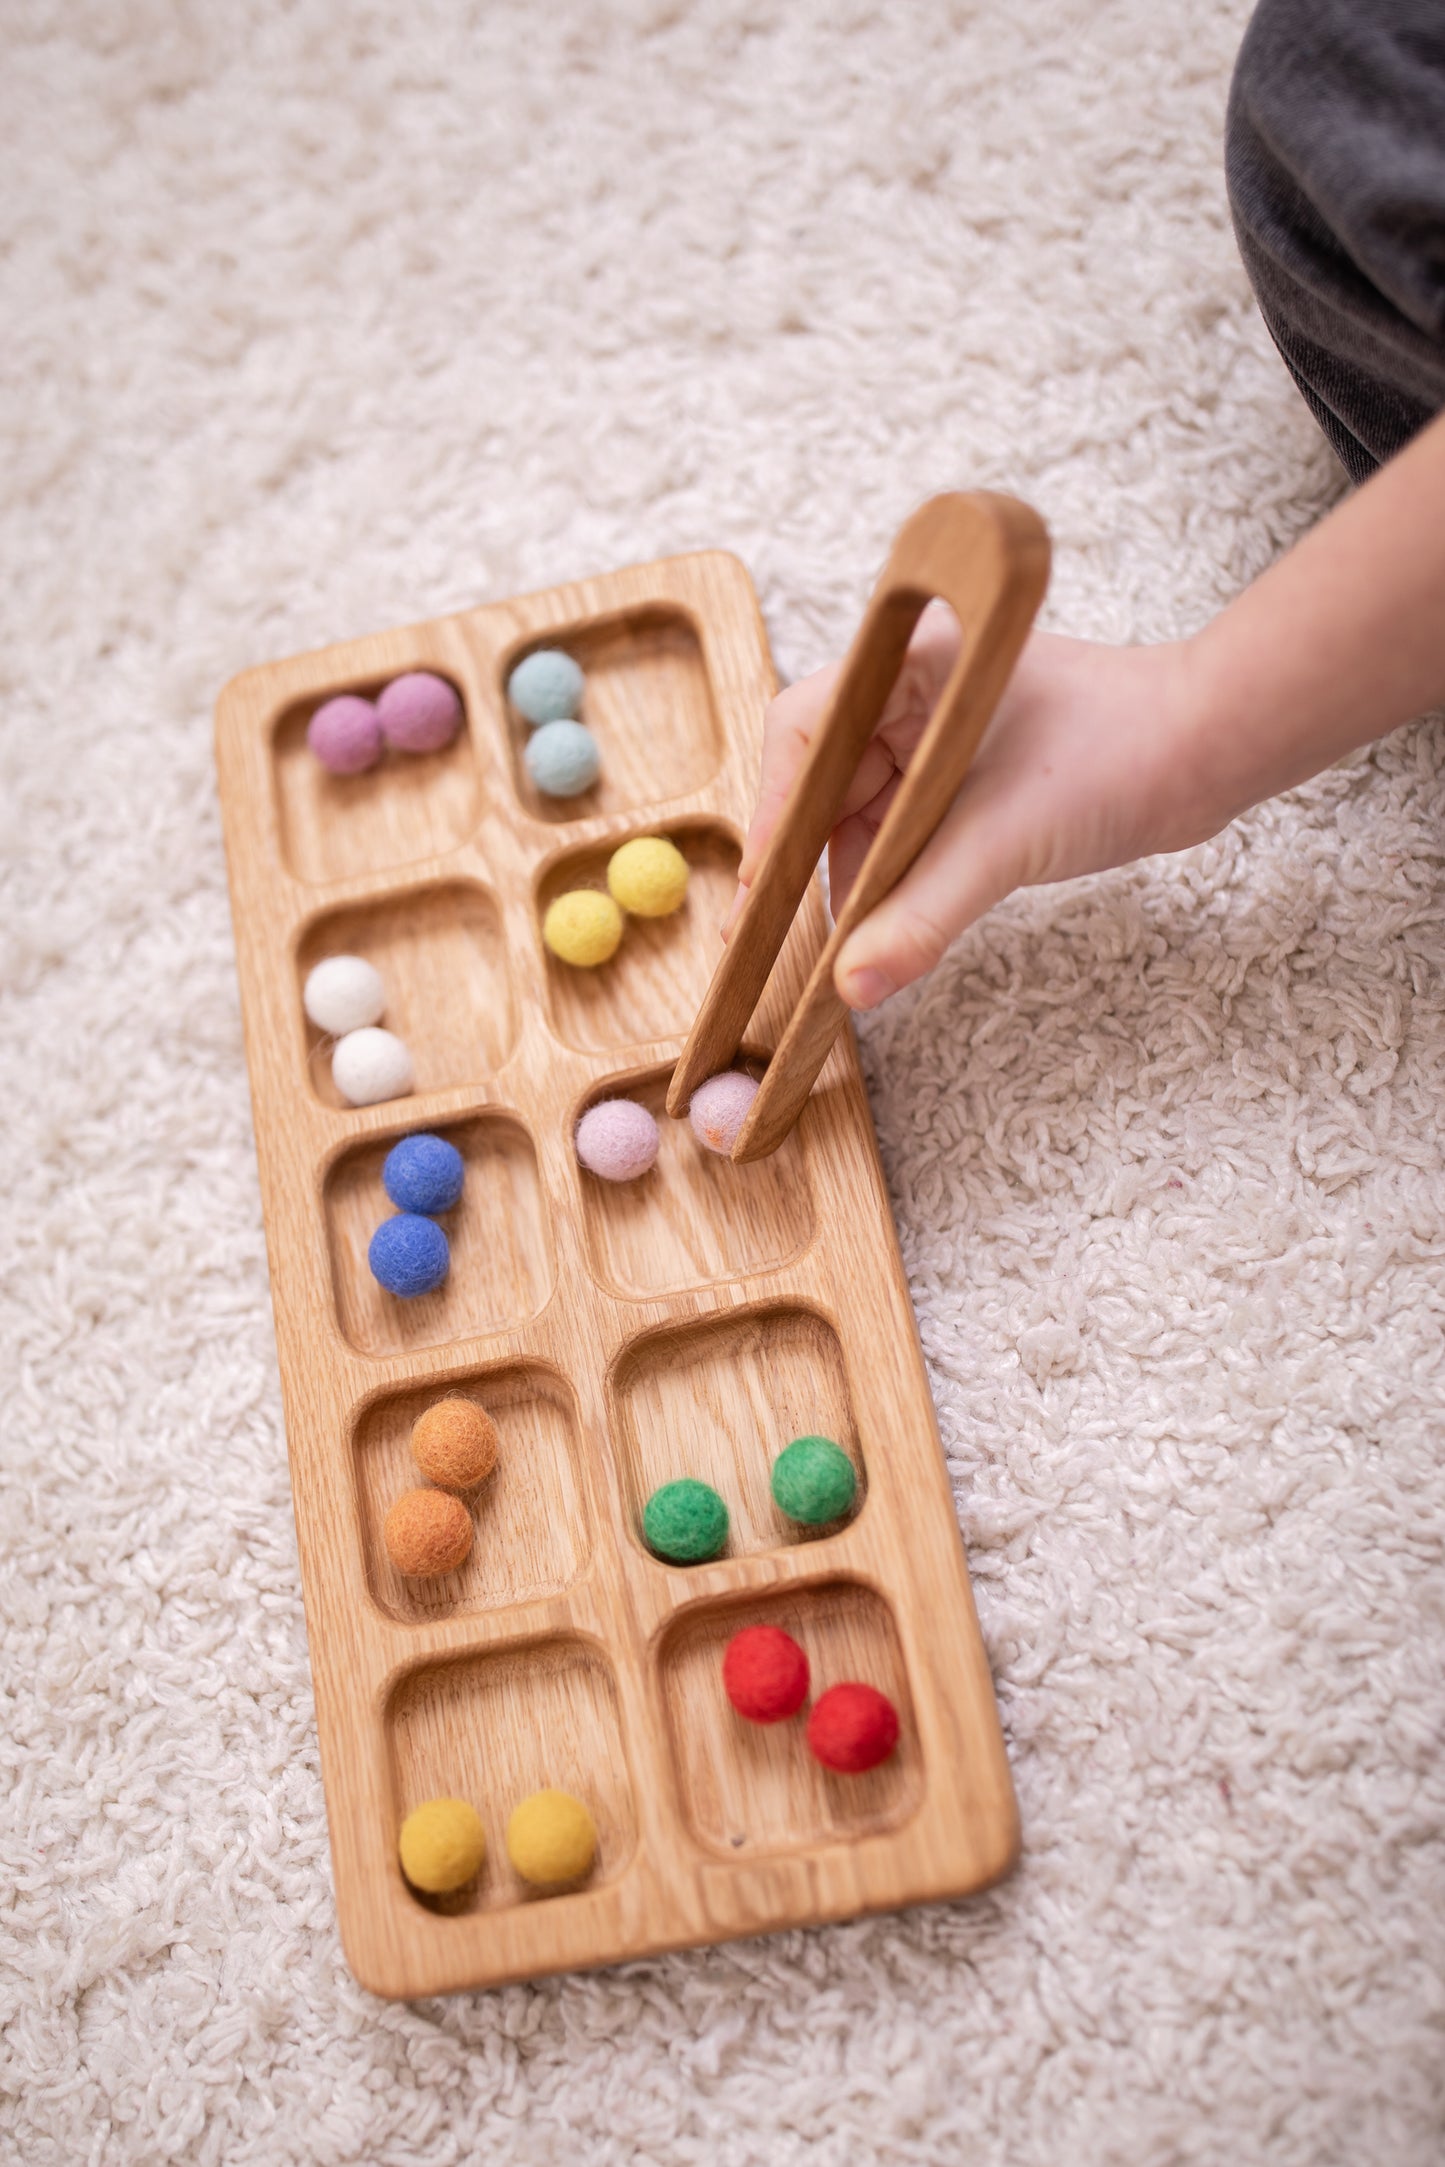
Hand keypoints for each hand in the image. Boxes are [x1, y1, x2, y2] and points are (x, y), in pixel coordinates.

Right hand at [727, 607, 1210, 1010]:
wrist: (1215, 749)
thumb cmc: (1125, 753)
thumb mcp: (1008, 842)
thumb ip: (922, 916)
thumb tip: (852, 986)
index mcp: (909, 658)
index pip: (804, 729)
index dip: (773, 813)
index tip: (760, 889)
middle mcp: (910, 687)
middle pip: (822, 778)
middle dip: (808, 861)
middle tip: (779, 941)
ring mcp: (934, 730)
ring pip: (860, 812)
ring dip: (851, 880)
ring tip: (834, 952)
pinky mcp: (961, 773)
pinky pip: (900, 829)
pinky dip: (890, 881)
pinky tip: (881, 933)